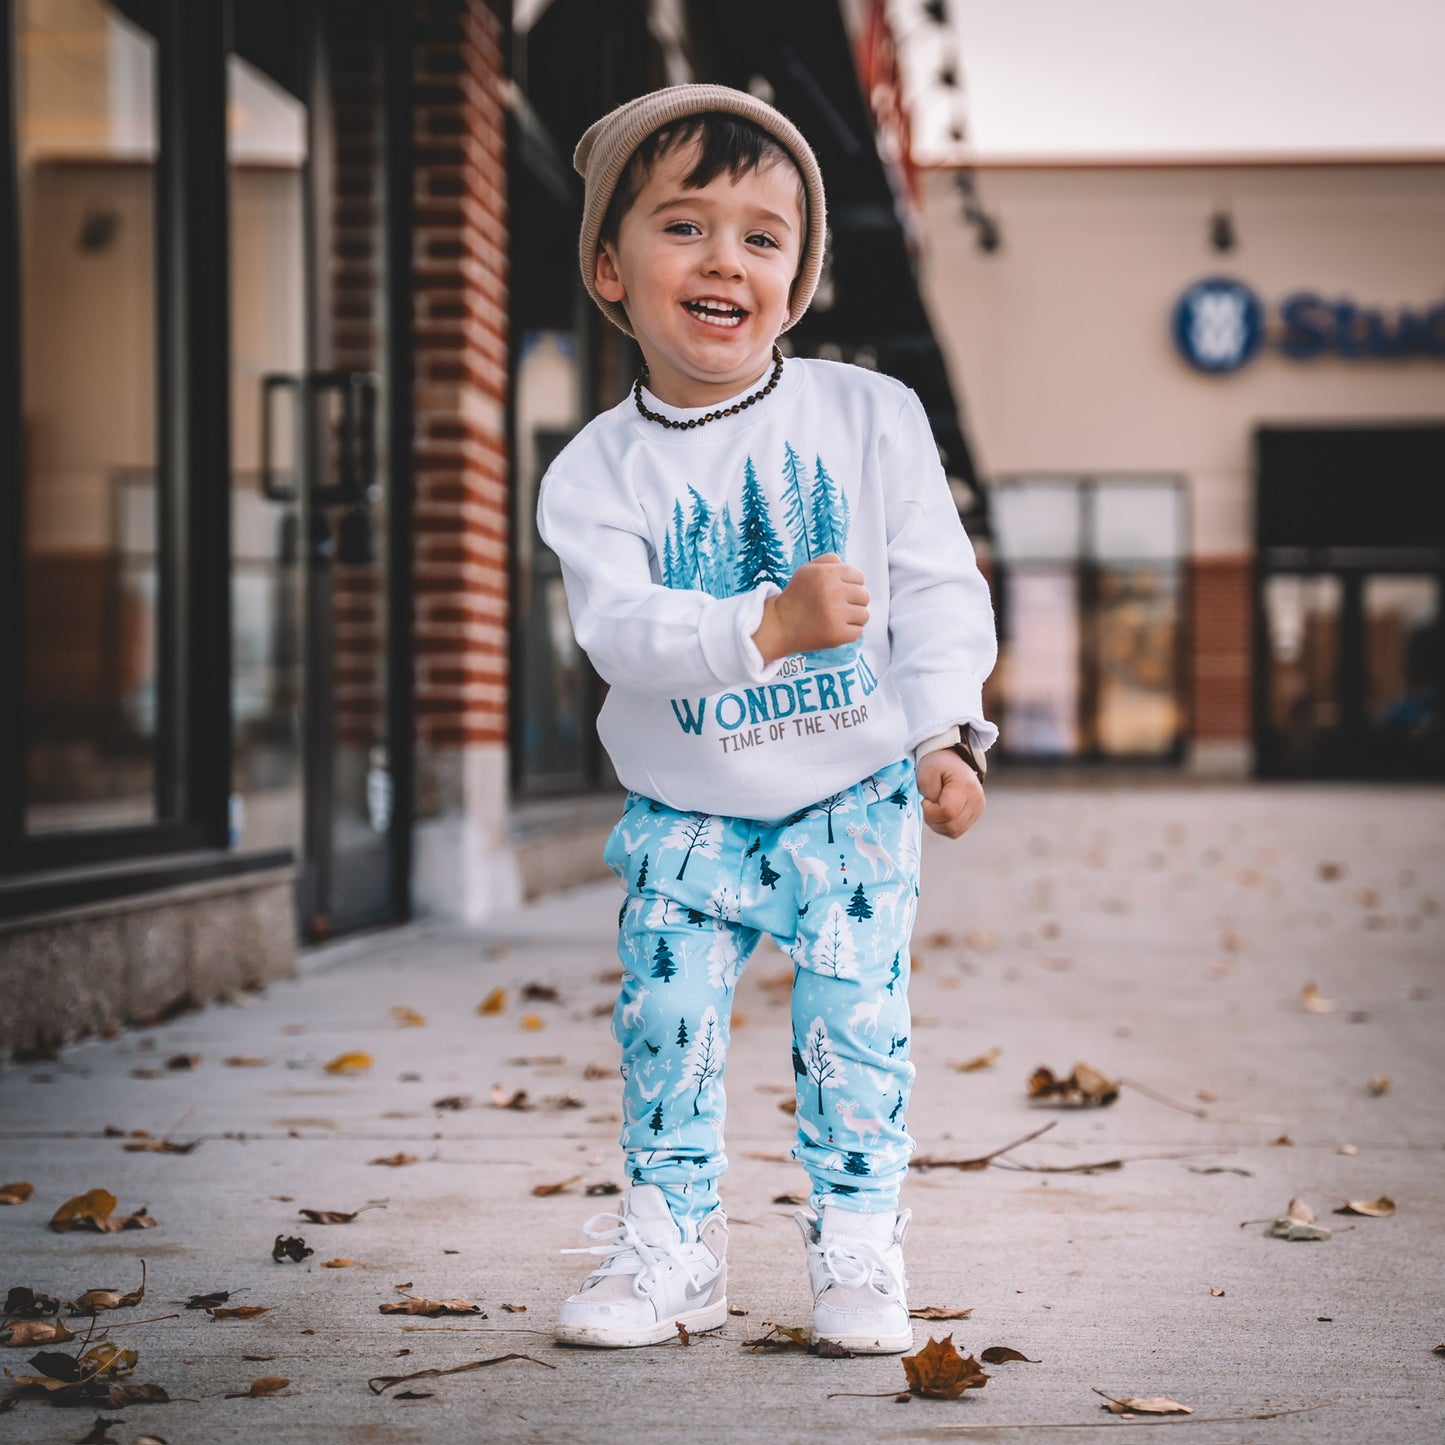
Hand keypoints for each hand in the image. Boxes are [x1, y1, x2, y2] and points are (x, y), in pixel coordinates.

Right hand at [753, 554, 868, 663]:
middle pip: (864, 596)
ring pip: (864, 615)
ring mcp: (836, 614)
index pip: (859, 577)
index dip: (851, 585)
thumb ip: (829, 561)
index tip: (839, 593)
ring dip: (853, 618)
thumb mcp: (807, 570)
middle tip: (837, 607)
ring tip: (836, 619)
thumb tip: (847, 564)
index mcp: (827, 573)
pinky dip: (848, 633)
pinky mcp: (837, 634)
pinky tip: (833, 629)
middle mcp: (833, 591)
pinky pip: (858, 632)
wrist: (779, 626)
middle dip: (853, 602)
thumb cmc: (796, 597)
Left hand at [916, 747, 984, 838]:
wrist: (949, 760)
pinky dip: (944, 826)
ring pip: (954, 831)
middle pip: (951, 826)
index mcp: (965, 785)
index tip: (925, 800)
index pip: (947, 812)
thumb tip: (937, 814)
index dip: (930, 811)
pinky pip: (957, 831)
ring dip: (938, 824)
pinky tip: (941, 812)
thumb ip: (930, 797)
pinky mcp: (976, 814)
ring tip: (934, 808)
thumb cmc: (936, 765)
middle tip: (928, 804)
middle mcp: (977, 799)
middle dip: (933, 819)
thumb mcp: (926, 775)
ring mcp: (978, 808)